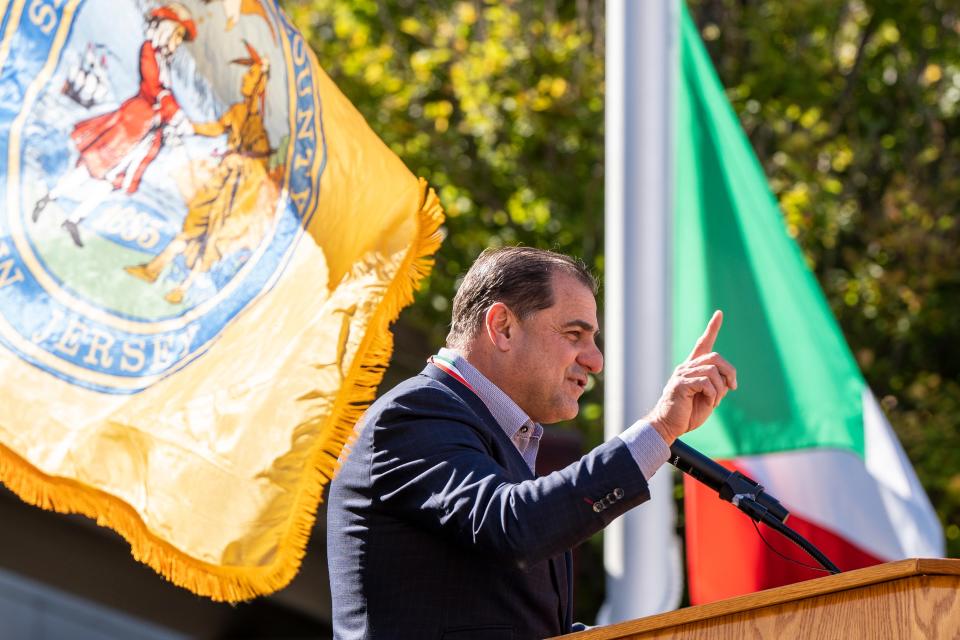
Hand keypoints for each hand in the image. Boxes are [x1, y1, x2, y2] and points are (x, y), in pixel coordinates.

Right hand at [645, 310, 737, 443]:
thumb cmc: (687, 414)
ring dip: (720, 389)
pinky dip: (713, 395)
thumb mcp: (709, 398)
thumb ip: (717, 385)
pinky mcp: (680, 383)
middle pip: (715, 357)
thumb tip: (728, 381)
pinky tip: (709, 403)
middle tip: (732, 388)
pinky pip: (706, 383)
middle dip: (730, 372)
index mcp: (692, 368)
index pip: (703, 343)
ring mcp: (682, 374)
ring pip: (713, 371)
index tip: (719, 313)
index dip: (712, 328)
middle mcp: (686, 367)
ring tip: (715, 402)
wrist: (669, 426)